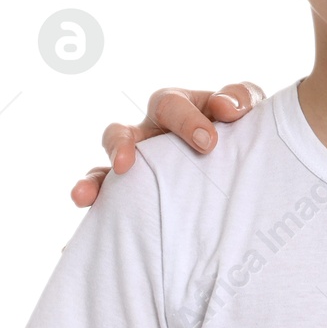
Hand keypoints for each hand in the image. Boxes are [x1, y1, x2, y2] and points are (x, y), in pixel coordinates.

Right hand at [70, 84, 263, 207]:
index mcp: (176, 107)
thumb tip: (226, 107)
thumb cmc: (240, 125)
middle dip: (119, 146)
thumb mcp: (247, 107)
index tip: (209, 143)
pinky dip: (93, 212)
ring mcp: (137, 165)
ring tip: (83, 197)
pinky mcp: (133, 194)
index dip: (186, 121)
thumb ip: (240, 97)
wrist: (244, 156)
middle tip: (126, 165)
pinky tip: (79, 230)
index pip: (169, 105)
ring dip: (92, 181)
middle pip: (119, 131)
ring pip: (102, 170)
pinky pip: (106, 203)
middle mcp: (148, 134)